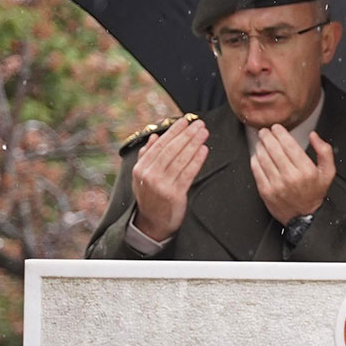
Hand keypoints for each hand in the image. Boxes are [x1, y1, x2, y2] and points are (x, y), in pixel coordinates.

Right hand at [131, 119, 208, 239]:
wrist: (152, 223)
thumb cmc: (150, 197)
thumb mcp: (141, 177)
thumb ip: (147, 156)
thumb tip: (155, 137)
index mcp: (141, 168)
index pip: (159, 145)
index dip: (173, 132)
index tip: (185, 121)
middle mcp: (149, 175)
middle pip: (171, 150)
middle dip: (187, 135)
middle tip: (199, 123)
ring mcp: (162, 185)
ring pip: (180, 159)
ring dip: (194, 144)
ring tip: (204, 132)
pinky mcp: (175, 194)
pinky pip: (188, 173)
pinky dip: (197, 160)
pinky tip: (204, 150)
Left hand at [251, 127, 335, 224]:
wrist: (303, 216)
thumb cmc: (314, 193)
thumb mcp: (328, 173)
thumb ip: (325, 151)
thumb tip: (314, 136)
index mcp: (306, 170)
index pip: (289, 145)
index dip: (280, 133)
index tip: (276, 128)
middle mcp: (291, 177)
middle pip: (274, 149)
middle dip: (267, 136)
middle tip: (265, 131)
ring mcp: (277, 184)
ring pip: (264, 157)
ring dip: (260, 146)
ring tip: (261, 142)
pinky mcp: (266, 191)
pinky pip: (257, 170)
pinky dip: (255, 159)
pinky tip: (258, 155)